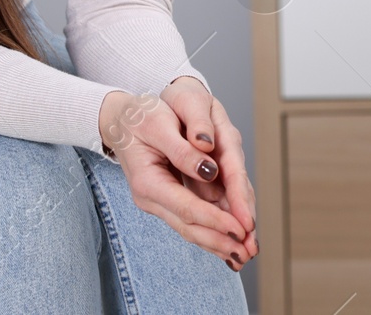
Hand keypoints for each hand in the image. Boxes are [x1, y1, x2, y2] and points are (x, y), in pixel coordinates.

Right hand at [97, 85, 252, 271]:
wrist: (122, 119)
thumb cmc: (140, 117)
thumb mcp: (159, 123)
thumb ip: (183, 149)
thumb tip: (210, 170)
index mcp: (148, 181)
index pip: (187, 207)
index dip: (216, 219)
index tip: (241, 228)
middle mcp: (152, 197)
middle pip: (190, 226)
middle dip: (221, 240)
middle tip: (249, 252)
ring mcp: (160, 201)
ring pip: (192, 228)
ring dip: (219, 242)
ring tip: (246, 253)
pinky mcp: (170, 198)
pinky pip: (193, 219)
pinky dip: (213, 231)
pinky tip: (231, 241)